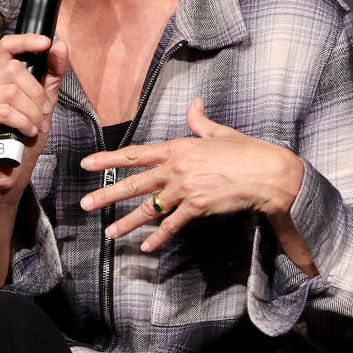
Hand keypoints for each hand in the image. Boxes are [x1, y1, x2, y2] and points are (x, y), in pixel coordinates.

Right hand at [0, 33, 68, 201]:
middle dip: (37, 95)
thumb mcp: (45, 100)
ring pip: (11, 92)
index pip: (7, 46)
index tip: (46, 43)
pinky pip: (5, 111)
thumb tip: (59, 45)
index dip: (26, 41)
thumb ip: (53, 73)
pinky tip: (26, 131)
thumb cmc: (24, 132)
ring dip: (32, 112)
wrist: (13, 166)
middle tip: (42, 113)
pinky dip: (23, 123)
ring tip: (34, 126)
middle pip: (15, 70)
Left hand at [79, 98, 304, 252]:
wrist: (267, 172)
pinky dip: (159, 237)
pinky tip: (147, 247)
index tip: (88, 163)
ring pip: (149, 208)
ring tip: (109, 232)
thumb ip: (200, 121)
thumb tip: (194, 104)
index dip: (109, 159)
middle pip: (135, 183)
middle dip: (107, 194)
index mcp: (178, 147)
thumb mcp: (219, 133)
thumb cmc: (246, 151)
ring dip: (127, 222)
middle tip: (85, 204)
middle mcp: (176, 167)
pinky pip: (173, 224)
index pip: (135, 153)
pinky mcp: (197, 206)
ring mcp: (185, 188)